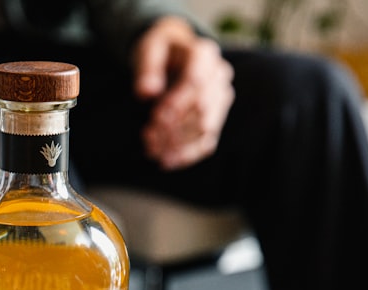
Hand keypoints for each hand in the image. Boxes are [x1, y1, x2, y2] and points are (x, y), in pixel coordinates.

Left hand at [132, 17, 234, 169]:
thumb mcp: (148, 50)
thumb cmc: (160, 51)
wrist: (174, 54)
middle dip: (174, 126)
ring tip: (151, 148)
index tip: (156, 116)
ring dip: (177, 143)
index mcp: (204, 54)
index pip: (196, 82)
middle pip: (202, 108)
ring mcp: (220, 99)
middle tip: (148, 135)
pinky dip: (186, 155)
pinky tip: (165, 161)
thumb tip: (146, 92)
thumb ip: (147, 69)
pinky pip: (207, 143)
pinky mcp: (216, 119)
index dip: (177, 102)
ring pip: (205, 129)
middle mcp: (219, 76)